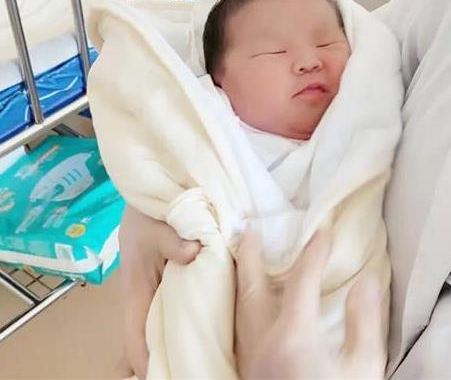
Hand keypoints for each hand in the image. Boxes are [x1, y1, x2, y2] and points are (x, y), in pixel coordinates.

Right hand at [118, 205, 200, 378]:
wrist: (152, 188)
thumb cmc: (146, 210)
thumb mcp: (154, 223)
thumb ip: (172, 240)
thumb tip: (195, 252)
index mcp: (135, 290)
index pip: (134, 338)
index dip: (145, 362)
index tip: (167, 374)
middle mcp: (148, 296)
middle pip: (154, 337)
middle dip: (170, 355)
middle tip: (196, 370)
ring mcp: (164, 288)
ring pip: (170, 323)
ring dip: (183, 337)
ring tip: (208, 355)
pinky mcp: (179, 277)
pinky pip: (187, 302)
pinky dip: (196, 314)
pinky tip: (219, 321)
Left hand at [235, 230, 384, 379]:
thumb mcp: (363, 368)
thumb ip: (364, 322)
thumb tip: (367, 281)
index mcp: (293, 335)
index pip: (302, 280)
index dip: (314, 252)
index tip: (324, 231)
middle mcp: (263, 342)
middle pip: (251, 288)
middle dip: (250, 256)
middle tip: (250, 230)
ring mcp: (250, 360)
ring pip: (240, 310)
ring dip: (242, 280)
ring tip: (245, 260)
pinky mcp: (247, 374)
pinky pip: (238, 329)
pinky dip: (242, 306)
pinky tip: (249, 306)